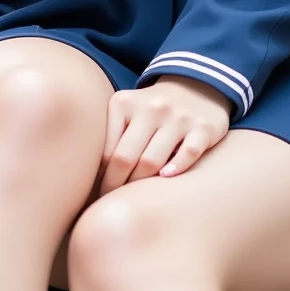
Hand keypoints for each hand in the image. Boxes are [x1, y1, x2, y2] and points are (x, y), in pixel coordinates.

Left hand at [96, 75, 232, 194]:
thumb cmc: (150, 112)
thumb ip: (108, 138)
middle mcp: (152, 107)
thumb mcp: (125, 112)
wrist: (195, 87)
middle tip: (114, 203)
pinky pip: (187, 154)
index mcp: (125, 103)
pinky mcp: (203, 127)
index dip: (101, 179)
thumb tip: (86, 180)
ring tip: (136, 196)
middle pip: (127, 158)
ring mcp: (179, 116)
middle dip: (117, 186)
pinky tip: (166, 178)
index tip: (98, 195)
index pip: (107, 151)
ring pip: (153, 161)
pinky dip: (176, 169)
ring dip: (142, 184)